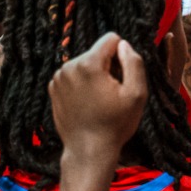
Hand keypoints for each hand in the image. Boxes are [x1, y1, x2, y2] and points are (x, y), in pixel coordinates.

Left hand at [49, 33, 148, 174]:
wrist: (88, 151)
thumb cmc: (115, 125)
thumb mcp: (137, 94)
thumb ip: (134, 62)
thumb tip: (124, 44)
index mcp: (89, 63)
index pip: (111, 38)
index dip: (122, 56)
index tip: (121, 77)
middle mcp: (69, 65)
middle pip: (97, 52)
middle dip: (107, 67)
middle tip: (111, 94)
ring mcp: (58, 77)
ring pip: (85, 63)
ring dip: (94, 76)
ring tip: (99, 100)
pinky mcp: (53, 88)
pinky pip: (73, 75)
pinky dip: (81, 85)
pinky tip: (87, 104)